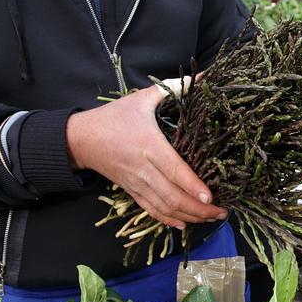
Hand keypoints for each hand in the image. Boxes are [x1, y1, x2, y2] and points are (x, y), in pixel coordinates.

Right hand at [66, 86, 225, 229]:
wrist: (79, 139)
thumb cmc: (113, 117)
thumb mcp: (141, 99)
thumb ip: (173, 88)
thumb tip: (203, 77)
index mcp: (148, 145)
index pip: (174, 170)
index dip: (192, 186)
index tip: (211, 196)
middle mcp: (143, 169)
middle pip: (172, 197)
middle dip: (199, 209)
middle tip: (222, 211)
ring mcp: (136, 183)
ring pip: (164, 208)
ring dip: (189, 217)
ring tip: (211, 218)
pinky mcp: (131, 191)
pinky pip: (151, 210)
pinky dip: (168, 220)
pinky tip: (185, 224)